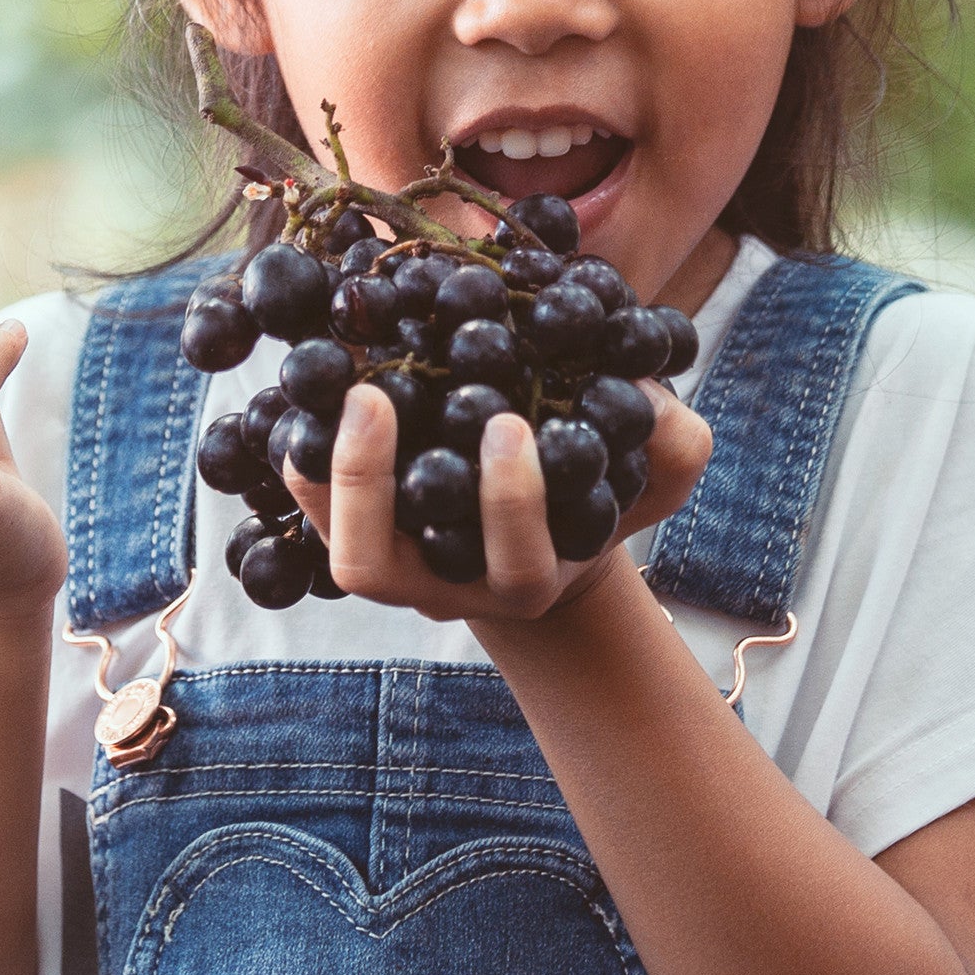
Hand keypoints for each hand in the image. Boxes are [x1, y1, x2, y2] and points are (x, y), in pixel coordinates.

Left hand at [283, 382, 712, 624]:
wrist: (547, 523)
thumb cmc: (597, 495)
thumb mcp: (650, 475)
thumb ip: (672, 443)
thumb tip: (649, 390)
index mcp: (525, 578)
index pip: (513, 561)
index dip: (508, 501)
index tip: (510, 421)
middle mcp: (444, 585)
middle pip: (377, 568)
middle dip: (373, 483)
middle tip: (378, 397)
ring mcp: (392, 565)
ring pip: (336, 546)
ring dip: (329, 471)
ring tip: (346, 389)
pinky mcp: (354, 531)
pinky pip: (309, 510)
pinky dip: (301, 458)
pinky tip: (311, 394)